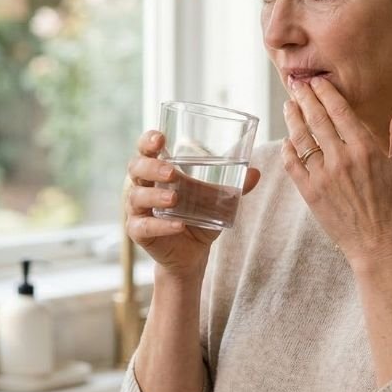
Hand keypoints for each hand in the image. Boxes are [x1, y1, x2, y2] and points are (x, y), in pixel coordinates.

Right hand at [125, 130, 261, 278]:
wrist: (192, 253)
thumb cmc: (198, 216)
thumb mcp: (217, 200)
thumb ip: (234, 187)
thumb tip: (256, 173)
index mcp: (156, 171)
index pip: (145, 150)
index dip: (147, 142)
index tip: (160, 138)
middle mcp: (141, 186)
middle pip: (136, 169)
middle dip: (152, 167)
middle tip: (172, 172)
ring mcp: (137, 210)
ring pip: (137, 197)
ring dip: (156, 196)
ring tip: (175, 199)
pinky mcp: (138, 232)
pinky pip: (144, 227)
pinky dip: (161, 226)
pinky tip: (178, 225)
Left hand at [282, 78, 391, 265]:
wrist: (377, 244)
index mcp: (365, 149)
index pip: (340, 111)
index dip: (326, 93)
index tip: (317, 81)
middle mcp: (342, 159)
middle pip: (317, 119)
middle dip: (305, 98)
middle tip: (296, 83)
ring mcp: (323, 176)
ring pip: (302, 139)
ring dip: (293, 119)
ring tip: (288, 105)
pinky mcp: (310, 193)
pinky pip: (293, 166)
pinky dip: (287, 150)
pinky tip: (285, 140)